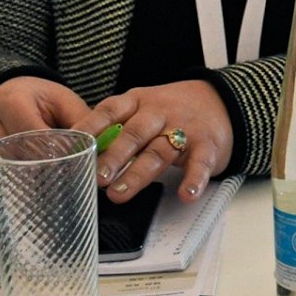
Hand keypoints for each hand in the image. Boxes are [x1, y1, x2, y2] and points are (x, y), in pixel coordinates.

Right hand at [0, 78, 95, 203]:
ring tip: (50, 197)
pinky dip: (7, 194)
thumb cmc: (38, 100)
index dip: (56, 154)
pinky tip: (28, 198)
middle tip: (66, 189)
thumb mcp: (62, 101)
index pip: (34, 135)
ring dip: (23, 187)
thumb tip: (105, 146)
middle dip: (41, 174)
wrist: (2, 96)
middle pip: (15, 158)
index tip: (76, 168)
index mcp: (10, 102)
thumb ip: (83, 120)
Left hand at [80, 81, 233, 202]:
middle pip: (134, 134)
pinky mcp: (207, 144)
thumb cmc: (170, 111)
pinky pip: (200, 162)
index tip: (73, 148)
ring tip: (119, 194)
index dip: (90, 128)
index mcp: (138, 102)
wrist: (222, 101)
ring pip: (159, 151)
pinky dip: (194, 179)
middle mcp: (160, 113)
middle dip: (114, 157)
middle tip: (97, 179)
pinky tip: (185, 194)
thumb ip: (114, 127)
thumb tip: (74, 153)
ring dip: (138, 174)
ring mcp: (185, 127)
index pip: (110, 111)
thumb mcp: (141, 108)